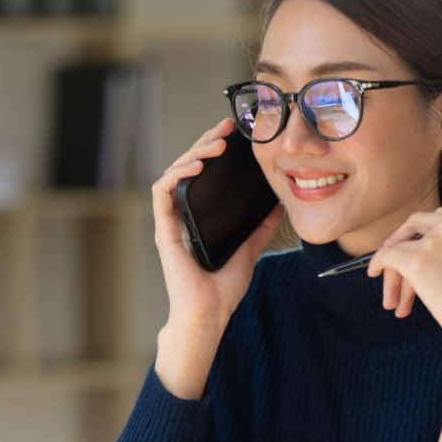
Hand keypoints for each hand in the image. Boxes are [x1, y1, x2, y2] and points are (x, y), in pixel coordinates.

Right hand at [150, 117, 284, 333]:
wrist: (209, 315)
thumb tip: (279, 205)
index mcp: (198, 217)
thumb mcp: (250, 250)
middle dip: (206, 141)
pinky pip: (163, 193)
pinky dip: (177, 174)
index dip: (214, 149)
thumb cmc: (222, 290)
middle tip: (227, 127)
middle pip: (188, 167)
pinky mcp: (165, 230)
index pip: (203, 173)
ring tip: (216, 144)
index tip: (233, 135)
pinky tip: (196, 166)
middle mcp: (181, 215)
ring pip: (174, 173)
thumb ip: (260, 228)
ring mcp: (171, 222)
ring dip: (194, 153)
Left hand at [366, 207, 441, 355]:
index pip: (426, 221)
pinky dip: (377, 264)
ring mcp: (432, 242)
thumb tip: (430, 224)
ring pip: (398, 250)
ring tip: (394, 303)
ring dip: (393, 277)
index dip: (409, 235)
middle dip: (397, 253)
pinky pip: (385, 256)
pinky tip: (373, 273)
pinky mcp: (416, 259)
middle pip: (409, 233)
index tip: (400, 249)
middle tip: (388, 273)